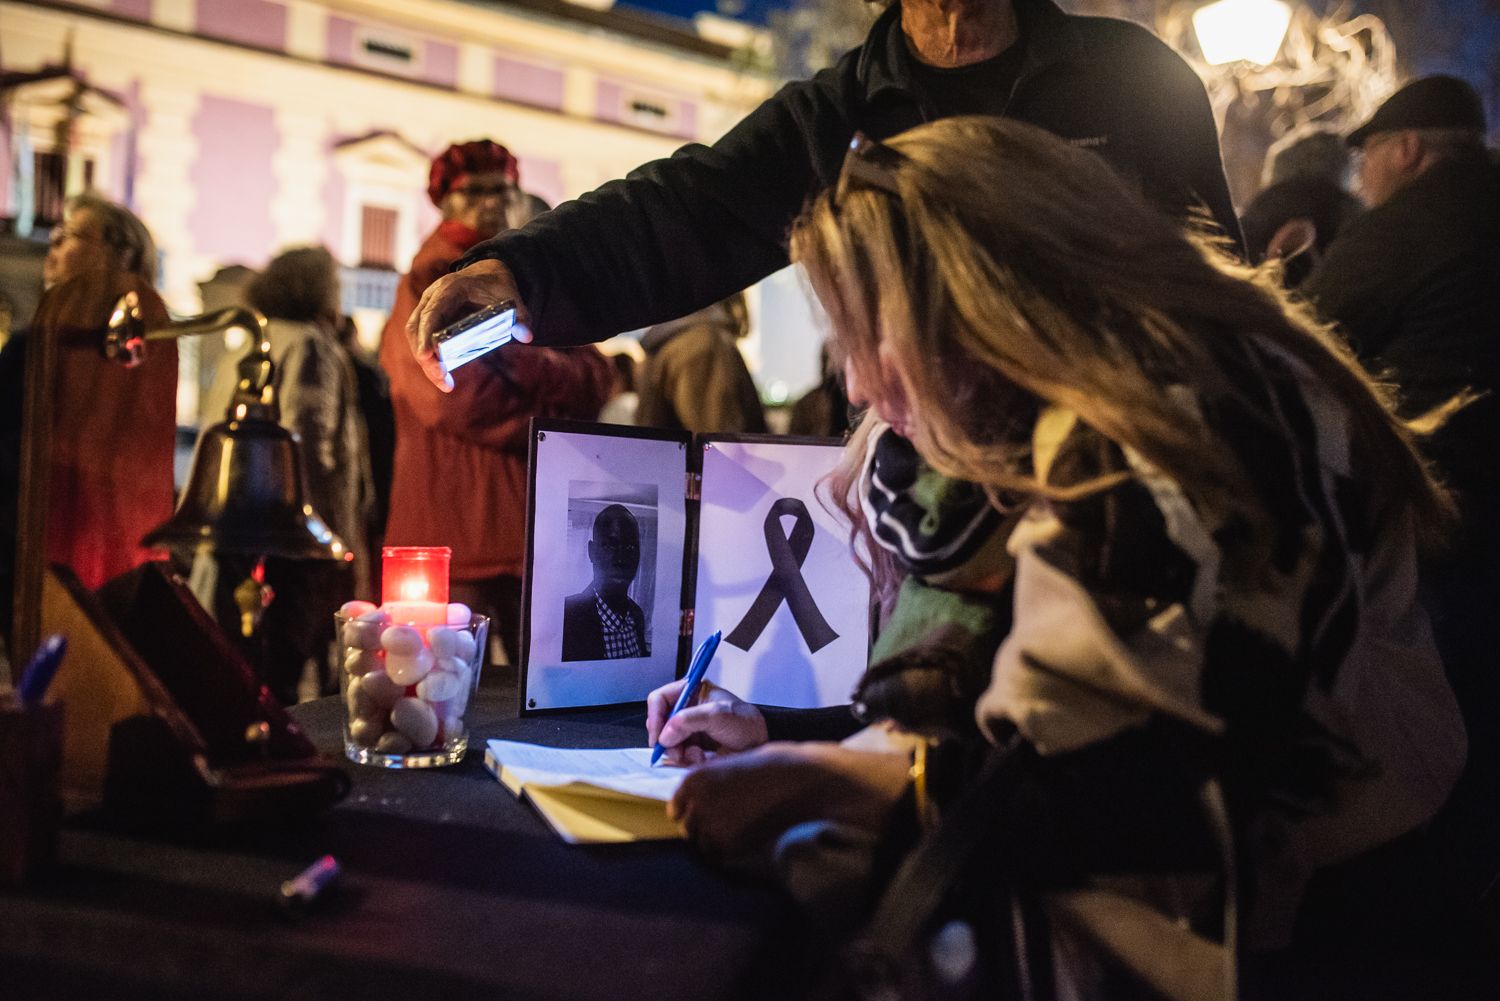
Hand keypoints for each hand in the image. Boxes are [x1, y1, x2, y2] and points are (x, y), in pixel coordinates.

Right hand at [407, 258, 532, 391]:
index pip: (432, 313)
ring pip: (415, 335)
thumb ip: (521, 317)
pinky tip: (442, 375)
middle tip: (443, 380)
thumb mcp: (513, 300)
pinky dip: (428, 358)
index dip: (427, 335)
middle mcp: (433, 296)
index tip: (427, 356)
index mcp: (451, 288)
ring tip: (445, 383)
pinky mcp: (426, 317)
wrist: (487, 275)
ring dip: (426, 361)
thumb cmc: (498, 287)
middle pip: (418, 328)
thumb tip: (526, 336)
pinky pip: (420, 338)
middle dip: (426, 356)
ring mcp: (426, 306)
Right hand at [646, 678, 766, 764]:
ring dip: (679, 753)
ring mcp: (688, 729)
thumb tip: (666, 734)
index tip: (658, 736)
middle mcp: (686, 709)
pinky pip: (677, 755)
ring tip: (697, 756)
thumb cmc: (746, 723)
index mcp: (691, 691)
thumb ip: (691, 720)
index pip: (660, 699)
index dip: (655, 716)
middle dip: (667, 740)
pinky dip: (686, 760)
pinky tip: (702, 759)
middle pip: (660, 723)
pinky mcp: (691, 746)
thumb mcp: (719, 715)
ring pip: (667, 742)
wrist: (759, 746)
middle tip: (677, 752)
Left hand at [669, 742, 910, 858]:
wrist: (802, 779)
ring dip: (717, 844)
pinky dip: (730, 855)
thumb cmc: (773, 769)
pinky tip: (748, 842)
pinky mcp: (728, 844)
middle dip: (704, 831)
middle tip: (729, 829)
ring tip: (741, 834)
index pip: (677, 809)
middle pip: (688, 830)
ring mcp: (710, 823)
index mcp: (695, 778)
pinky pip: (720, 857)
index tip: (707, 818)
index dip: (692, 815)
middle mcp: (696, 801)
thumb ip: (711, 787)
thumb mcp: (733, 768)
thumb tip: (694, 811)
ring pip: (702, 846)